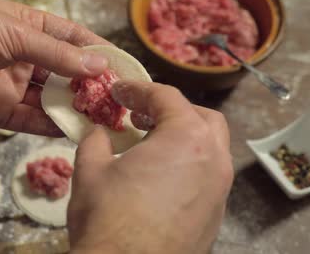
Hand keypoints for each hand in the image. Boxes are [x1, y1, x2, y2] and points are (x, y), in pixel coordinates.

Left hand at [0, 0, 109, 135]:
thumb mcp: (15, 33)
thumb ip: (57, 54)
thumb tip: (98, 66)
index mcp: (28, 26)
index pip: (71, 38)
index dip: (96, 52)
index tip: (122, 66)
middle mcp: (23, 56)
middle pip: (65, 72)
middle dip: (89, 85)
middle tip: (117, 100)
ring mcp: (12, 85)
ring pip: (51, 100)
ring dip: (75, 108)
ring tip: (103, 119)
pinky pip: (32, 121)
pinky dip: (52, 127)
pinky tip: (75, 132)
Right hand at [67, 81, 232, 253]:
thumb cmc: (109, 220)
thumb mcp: (90, 170)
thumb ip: (96, 141)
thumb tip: (99, 133)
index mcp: (186, 139)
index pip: (167, 98)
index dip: (138, 89)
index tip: (120, 91)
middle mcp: (213, 161)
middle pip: (201, 118)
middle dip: (172, 111)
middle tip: (141, 116)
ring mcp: (219, 191)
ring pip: (210, 149)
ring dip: (183, 139)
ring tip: (150, 146)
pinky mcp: (216, 216)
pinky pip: (207, 178)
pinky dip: (188, 167)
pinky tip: (160, 179)